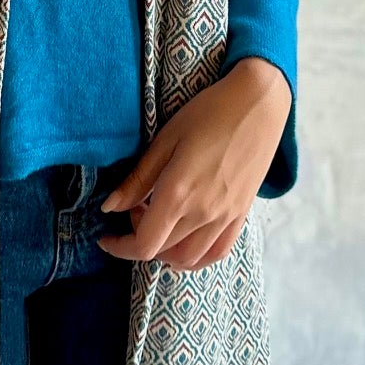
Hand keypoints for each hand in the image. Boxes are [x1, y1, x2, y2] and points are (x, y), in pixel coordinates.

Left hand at [96, 59, 290, 272]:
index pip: (145, 244)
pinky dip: (196, 257)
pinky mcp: (242, 215)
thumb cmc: (208, 113)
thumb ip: (138, 180)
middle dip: (140, 238)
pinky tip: (186, 239)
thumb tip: (110, 207)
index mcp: (179, 194)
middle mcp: (203, 214)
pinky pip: (216, 253)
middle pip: (163, 252)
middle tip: (137, 207)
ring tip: (160, 222)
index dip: (121, 247)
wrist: (258, 104)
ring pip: (189, 260)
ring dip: (166, 252)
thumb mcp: (165, 140)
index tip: (106, 237)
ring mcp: (226, 218)